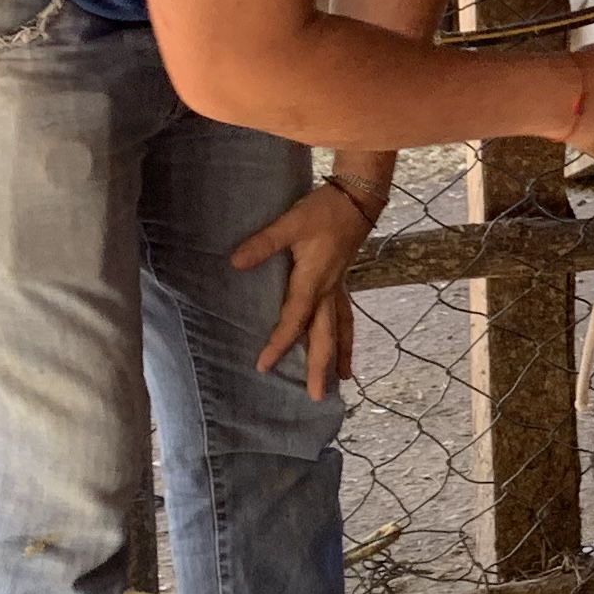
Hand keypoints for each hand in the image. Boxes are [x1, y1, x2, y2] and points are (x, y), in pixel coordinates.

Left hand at [231, 183, 374, 399]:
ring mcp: (339, 286)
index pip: (294, 321)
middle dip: (320, 366)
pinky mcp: (343, 279)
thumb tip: (235, 263)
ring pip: (341, 329)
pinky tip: (345, 341)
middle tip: (317, 396)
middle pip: (325, 336)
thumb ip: (263, 244)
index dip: (278, 344)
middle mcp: (328, 291)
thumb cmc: (324, 210)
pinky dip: (346, 333)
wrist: (358, 196)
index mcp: (313, 281)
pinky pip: (346, 315)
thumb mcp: (290, 223)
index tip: (263, 366)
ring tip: (344, 378)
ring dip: (341, 355)